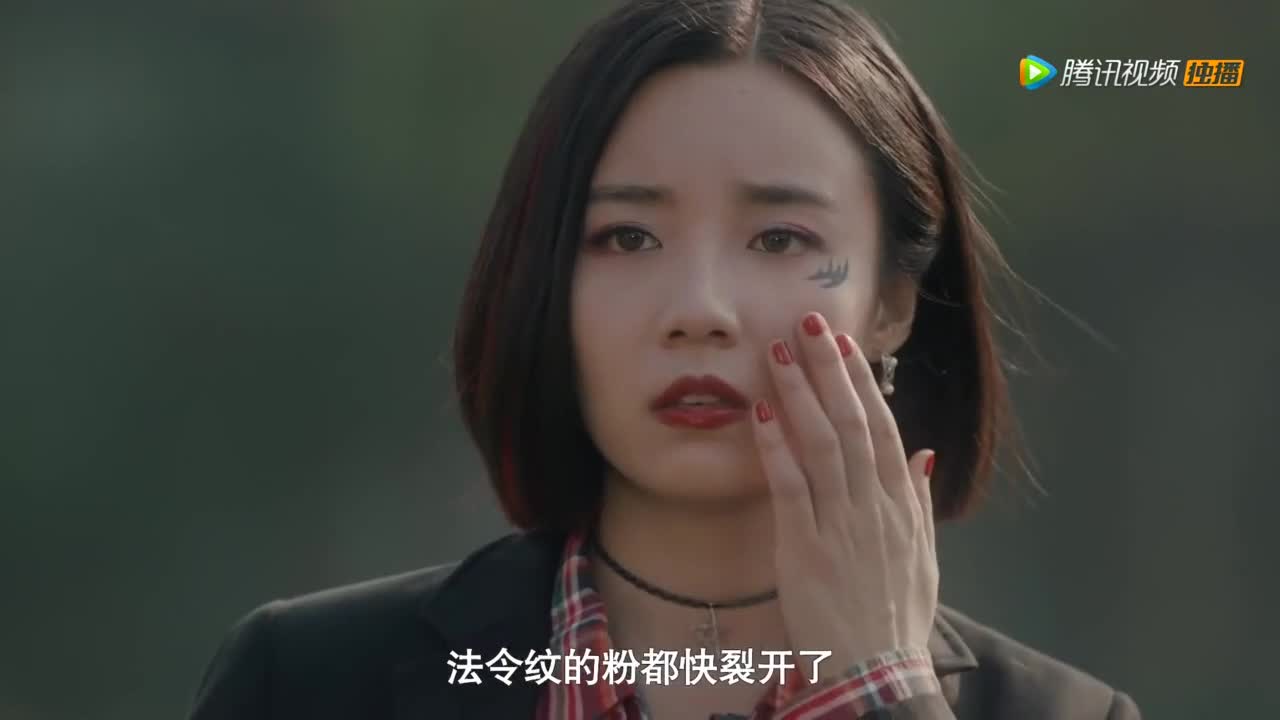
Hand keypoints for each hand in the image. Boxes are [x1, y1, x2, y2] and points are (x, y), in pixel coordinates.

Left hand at [750, 310, 937, 679]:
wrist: (878, 672)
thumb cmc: (897, 616)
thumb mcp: (924, 557)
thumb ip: (921, 502)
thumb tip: (924, 454)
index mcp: (903, 505)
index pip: (884, 428)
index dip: (862, 382)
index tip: (844, 344)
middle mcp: (874, 506)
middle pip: (854, 423)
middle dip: (830, 369)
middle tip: (809, 323)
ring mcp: (841, 525)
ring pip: (822, 444)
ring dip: (800, 393)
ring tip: (780, 350)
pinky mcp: (805, 548)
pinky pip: (789, 488)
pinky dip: (775, 448)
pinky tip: (760, 412)